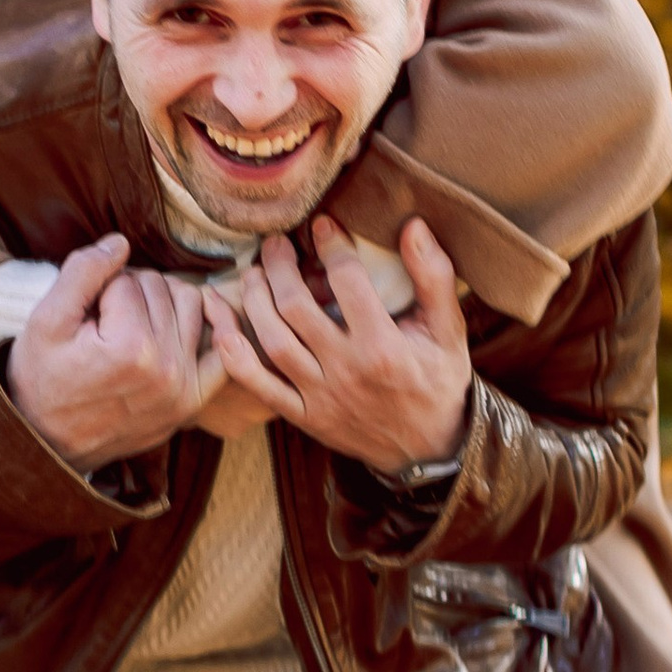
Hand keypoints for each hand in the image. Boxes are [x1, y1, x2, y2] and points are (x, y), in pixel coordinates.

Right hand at [5, 235, 215, 471]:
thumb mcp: (45, 321)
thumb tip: (121, 242)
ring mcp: (184, 387)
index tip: (83, 311)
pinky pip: (224, 348)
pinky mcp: (192, 401)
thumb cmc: (41, 379)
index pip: (126, 281)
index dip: (99, 286)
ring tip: (131, 316)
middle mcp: (166, 369)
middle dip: (129, 290)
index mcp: (129, 348)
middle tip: (103, 313)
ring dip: (162, 299)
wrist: (45, 441)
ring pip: (190, 303)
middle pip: (159, 288)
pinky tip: (195, 312)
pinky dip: (217, 323)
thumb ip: (82, 273)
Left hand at [201, 216, 471, 479]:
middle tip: (275, 243)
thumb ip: (434, 276)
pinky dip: (235, 357)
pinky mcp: (305, 416)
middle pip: (296, 308)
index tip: (323, 224)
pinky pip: (260, 387)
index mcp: (383, 345)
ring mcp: (321, 396)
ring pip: (273, 341)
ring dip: (255, 301)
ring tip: (254, 273)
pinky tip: (223, 327)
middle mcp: (346, 369)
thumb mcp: (449, 329)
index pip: (346, 281)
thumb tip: (414, 225)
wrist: (429, 447)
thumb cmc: (439, 379)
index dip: (330, 244)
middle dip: (279, 267)